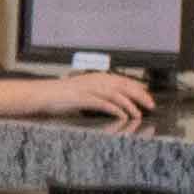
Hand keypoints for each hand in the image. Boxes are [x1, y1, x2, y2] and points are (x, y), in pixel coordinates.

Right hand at [37, 69, 156, 127]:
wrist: (42, 94)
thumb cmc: (60, 95)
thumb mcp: (83, 90)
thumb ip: (98, 93)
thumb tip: (114, 100)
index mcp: (97, 77)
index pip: (123, 80)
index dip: (138, 87)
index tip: (148, 95)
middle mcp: (96, 80)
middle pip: (124, 86)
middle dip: (140, 96)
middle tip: (151, 105)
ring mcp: (89, 89)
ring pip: (117, 95)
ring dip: (130, 105)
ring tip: (138, 114)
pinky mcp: (83, 98)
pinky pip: (104, 104)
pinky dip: (115, 110)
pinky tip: (122, 116)